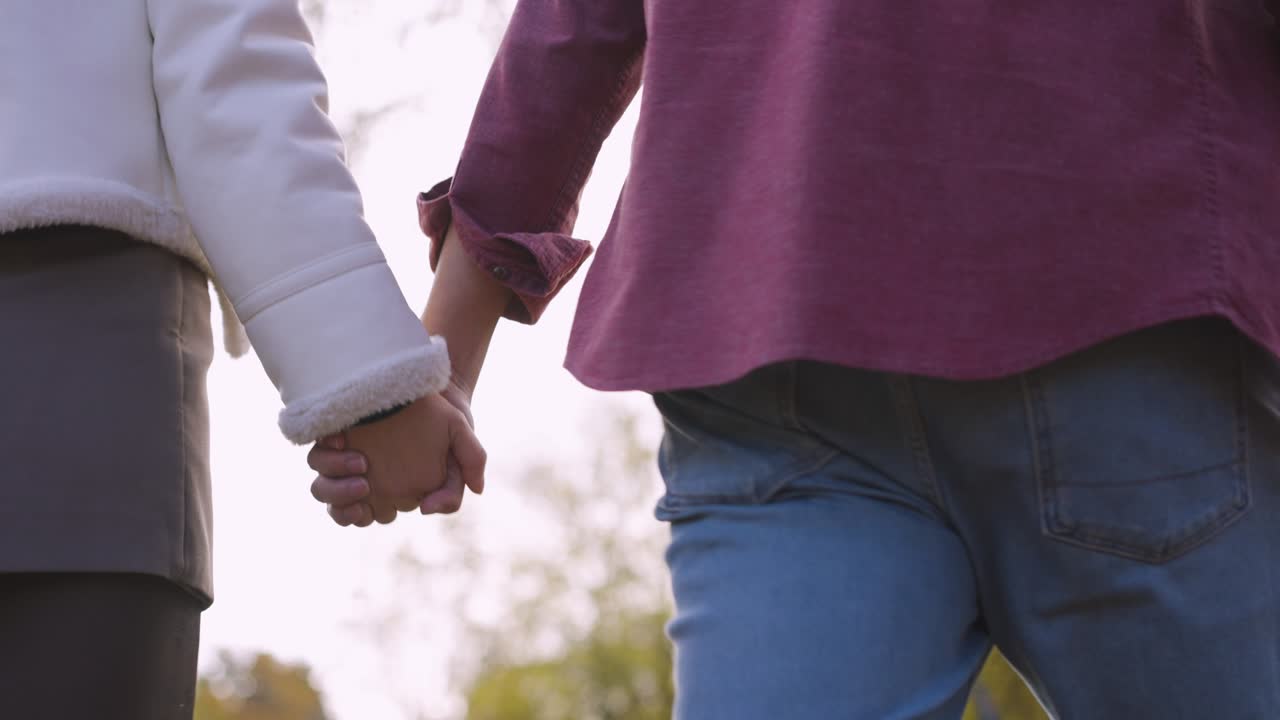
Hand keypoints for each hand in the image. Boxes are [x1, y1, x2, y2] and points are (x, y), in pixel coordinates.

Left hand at [309, 377, 482, 525]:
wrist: (423, 379)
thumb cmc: (443, 414)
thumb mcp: (461, 435)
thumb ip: (469, 464)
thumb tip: (451, 500)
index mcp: (390, 490)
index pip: (369, 516)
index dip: (363, 514)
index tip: (369, 498)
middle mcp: (363, 478)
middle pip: (341, 508)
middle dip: (344, 504)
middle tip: (362, 483)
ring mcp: (345, 459)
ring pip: (323, 488)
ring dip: (332, 486)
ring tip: (357, 463)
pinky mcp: (332, 437)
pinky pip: (317, 458)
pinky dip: (325, 456)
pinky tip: (340, 439)